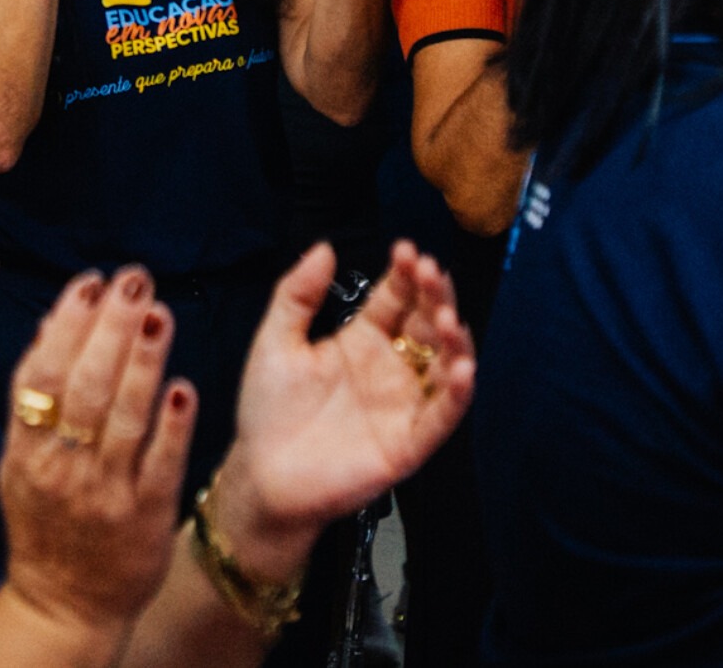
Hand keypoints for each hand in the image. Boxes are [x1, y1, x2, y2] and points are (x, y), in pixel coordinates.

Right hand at [0, 268, 194, 638]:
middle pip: (85, 387)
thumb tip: (50, 325)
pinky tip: (183, 387)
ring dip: (142, 362)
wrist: (65, 604)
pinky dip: (172, 425)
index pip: (43, 375)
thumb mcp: (19, 462)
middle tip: (134, 281)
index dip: (66, 325)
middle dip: (110, 328)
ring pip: (124, 418)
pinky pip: (161, 464)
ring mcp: (105, 493)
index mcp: (26, 451)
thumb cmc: (44, 523)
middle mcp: (62, 468)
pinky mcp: (146, 517)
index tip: (90, 283)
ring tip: (159, 314)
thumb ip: (31, 398)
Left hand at [215, 242, 475, 579]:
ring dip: (454, 339)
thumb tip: (324, 246)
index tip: (407, 251)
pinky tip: (462, 367)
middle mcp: (390, 368)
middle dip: (435, 297)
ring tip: (448, 316)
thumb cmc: (267, 411)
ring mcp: (403, 404)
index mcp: (361, 340)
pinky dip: (459, 393)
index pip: (396, 298)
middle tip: (432, 274)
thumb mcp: (275, 341)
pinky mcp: (410, 443)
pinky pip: (443, 415)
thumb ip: (297, 294)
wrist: (260, 476)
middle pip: (426, 324)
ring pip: (444, 365)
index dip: (406, 275)